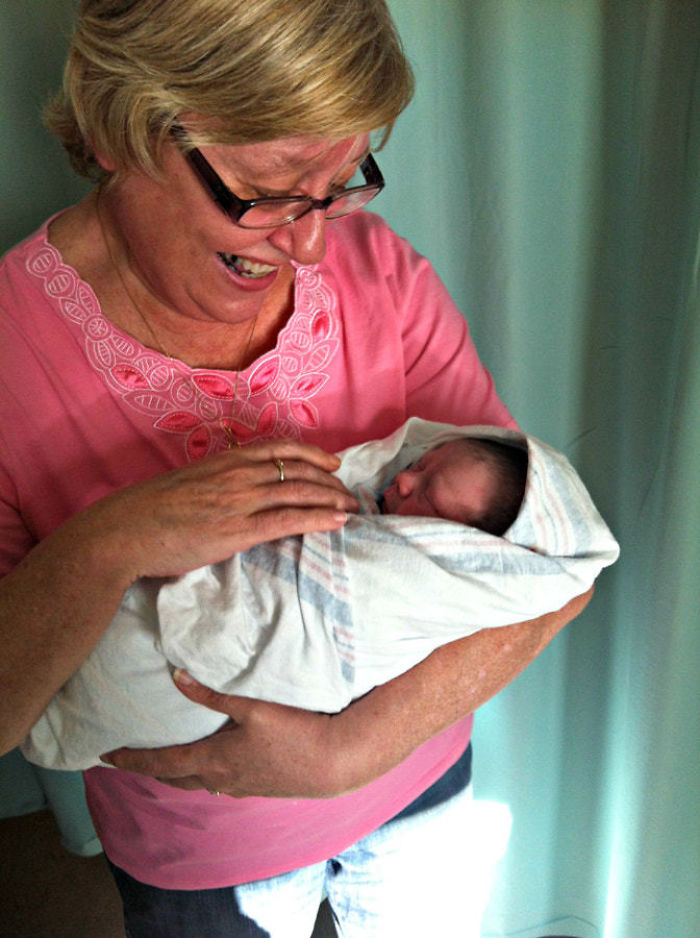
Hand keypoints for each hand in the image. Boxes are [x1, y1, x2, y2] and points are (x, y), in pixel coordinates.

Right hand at [87, 438, 358, 581]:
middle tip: (349, 493)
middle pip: (297, 471)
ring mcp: (239, 501)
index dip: (312, 454)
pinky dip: (318, 519)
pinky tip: (337, 521)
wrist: (125, 531)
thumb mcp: (187, 485)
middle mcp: (237, 475)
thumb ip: (215, 484)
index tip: (332, 462)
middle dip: (330, 481)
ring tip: (352, 508)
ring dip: (332, 499)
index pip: (279, 449)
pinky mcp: (238, 530)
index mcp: (224, 461)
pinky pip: (288, 520)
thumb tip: (233, 494)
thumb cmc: (148, 512)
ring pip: (299, 492)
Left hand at [101, 670, 358, 798]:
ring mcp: (239, 787)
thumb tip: (177, 677)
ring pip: (196, 783)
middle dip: (147, 769)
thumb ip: (212, 695)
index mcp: (214, 759)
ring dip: (173, 774)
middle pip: (174, 778)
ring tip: (161, 764)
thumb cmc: (293, 732)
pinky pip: (216, 783)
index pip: (162, 762)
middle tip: (125, 762)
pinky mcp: (256, 787)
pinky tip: (207, 769)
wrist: (332, 763)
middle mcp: (220, 779)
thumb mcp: (252, 707)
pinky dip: (198, 776)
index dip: (133, 760)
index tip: (106, 756)